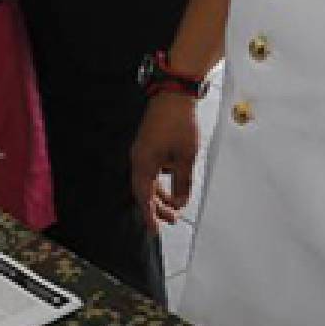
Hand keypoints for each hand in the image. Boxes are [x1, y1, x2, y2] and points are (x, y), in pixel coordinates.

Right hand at [130, 90, 203, 223]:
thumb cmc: (178, 123)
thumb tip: (181, 201)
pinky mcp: (149, 145)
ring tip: (176, 206)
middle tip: (173, 220)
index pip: (144, 197)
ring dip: (162, 194)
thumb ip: (183, 182)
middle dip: (158, 207)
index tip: (155, 230)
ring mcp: (143, 151)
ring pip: (149, 180)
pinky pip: (152, 169)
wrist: (174, 95)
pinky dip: (162, 181)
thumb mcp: (186, 157)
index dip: (150, 215)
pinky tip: (174, 183)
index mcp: (144, 164)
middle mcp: (139, 159)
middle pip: (145, 191)